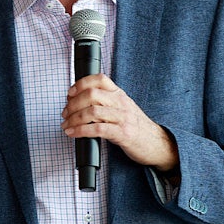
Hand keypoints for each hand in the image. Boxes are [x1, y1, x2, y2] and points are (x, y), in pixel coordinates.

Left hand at [61, 74, 178, 172]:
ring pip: (92, 111)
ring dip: (74, 119)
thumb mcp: (123, 108)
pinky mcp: (123, 134)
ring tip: (66, 125)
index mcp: (119, 94)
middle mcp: (121, 103)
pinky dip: (81, 131)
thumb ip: (106, 103)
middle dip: (73, 104)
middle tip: (65, 113)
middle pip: (91, 94)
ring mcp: (123, 118)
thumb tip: (79, 103)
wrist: (158, 144)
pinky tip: (74, 133)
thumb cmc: (137, 127)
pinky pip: (98, 129)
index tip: (70, 93)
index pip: (99, 79)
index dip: (81, 83)